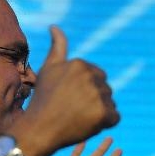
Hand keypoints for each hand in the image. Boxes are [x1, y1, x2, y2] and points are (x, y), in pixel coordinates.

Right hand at [20, 26, 119, 154]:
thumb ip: (57, 47)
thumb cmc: (43, 99)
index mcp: (80, 64)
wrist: (39, 129)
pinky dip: (105, 124)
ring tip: (79, 117)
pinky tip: (87, 125)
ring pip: (110, 103)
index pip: (97, 77)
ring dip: (100, 112)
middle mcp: (91, 77)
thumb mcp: (49, 69)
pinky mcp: (104, 113)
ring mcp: (98, 95)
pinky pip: (115, 117)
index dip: (85, 91)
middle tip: (73, 110)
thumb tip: (55, 26)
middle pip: (105, 89)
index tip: (69, 98)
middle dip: (94, 100)